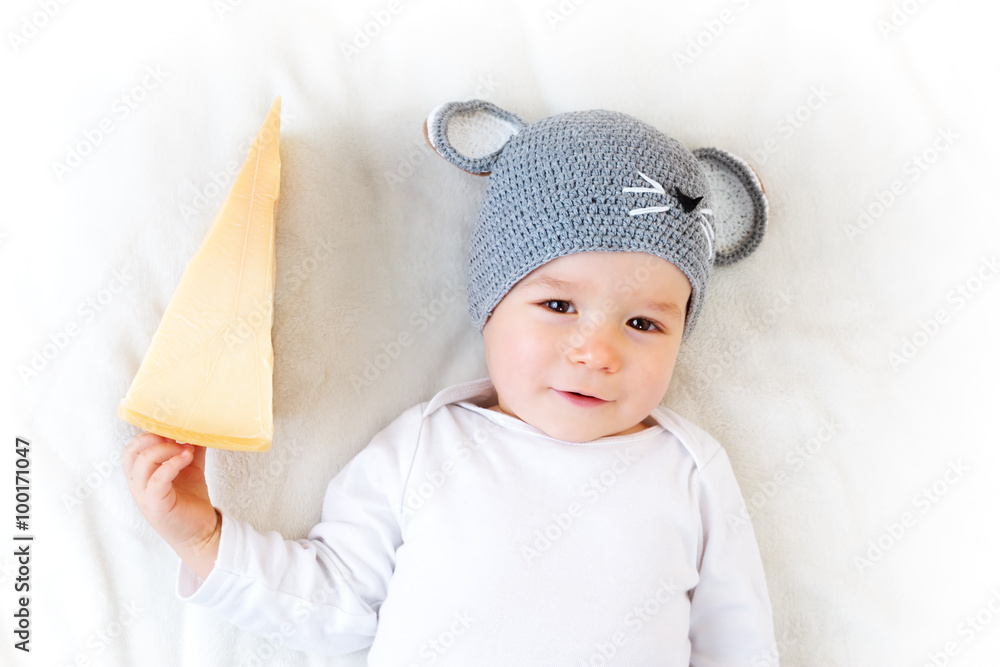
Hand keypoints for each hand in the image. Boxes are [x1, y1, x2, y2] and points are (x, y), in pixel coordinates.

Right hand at [122, 432, 220, 578]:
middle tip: (175, 437)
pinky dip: (172, 464)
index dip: (149, 434)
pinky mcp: (156, 505)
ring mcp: (144, 495)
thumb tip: (198, 427)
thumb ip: (190, 448)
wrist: (202, 531)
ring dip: (165, 450)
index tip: (172, 429)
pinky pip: (157, 479)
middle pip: (130, 452)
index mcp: (143, 474)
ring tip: (185, 449)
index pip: (132, 448)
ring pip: (141, 462)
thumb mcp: (190, 468)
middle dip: (152, 438)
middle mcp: (138, 484)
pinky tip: (187, 458)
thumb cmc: (191, 500)